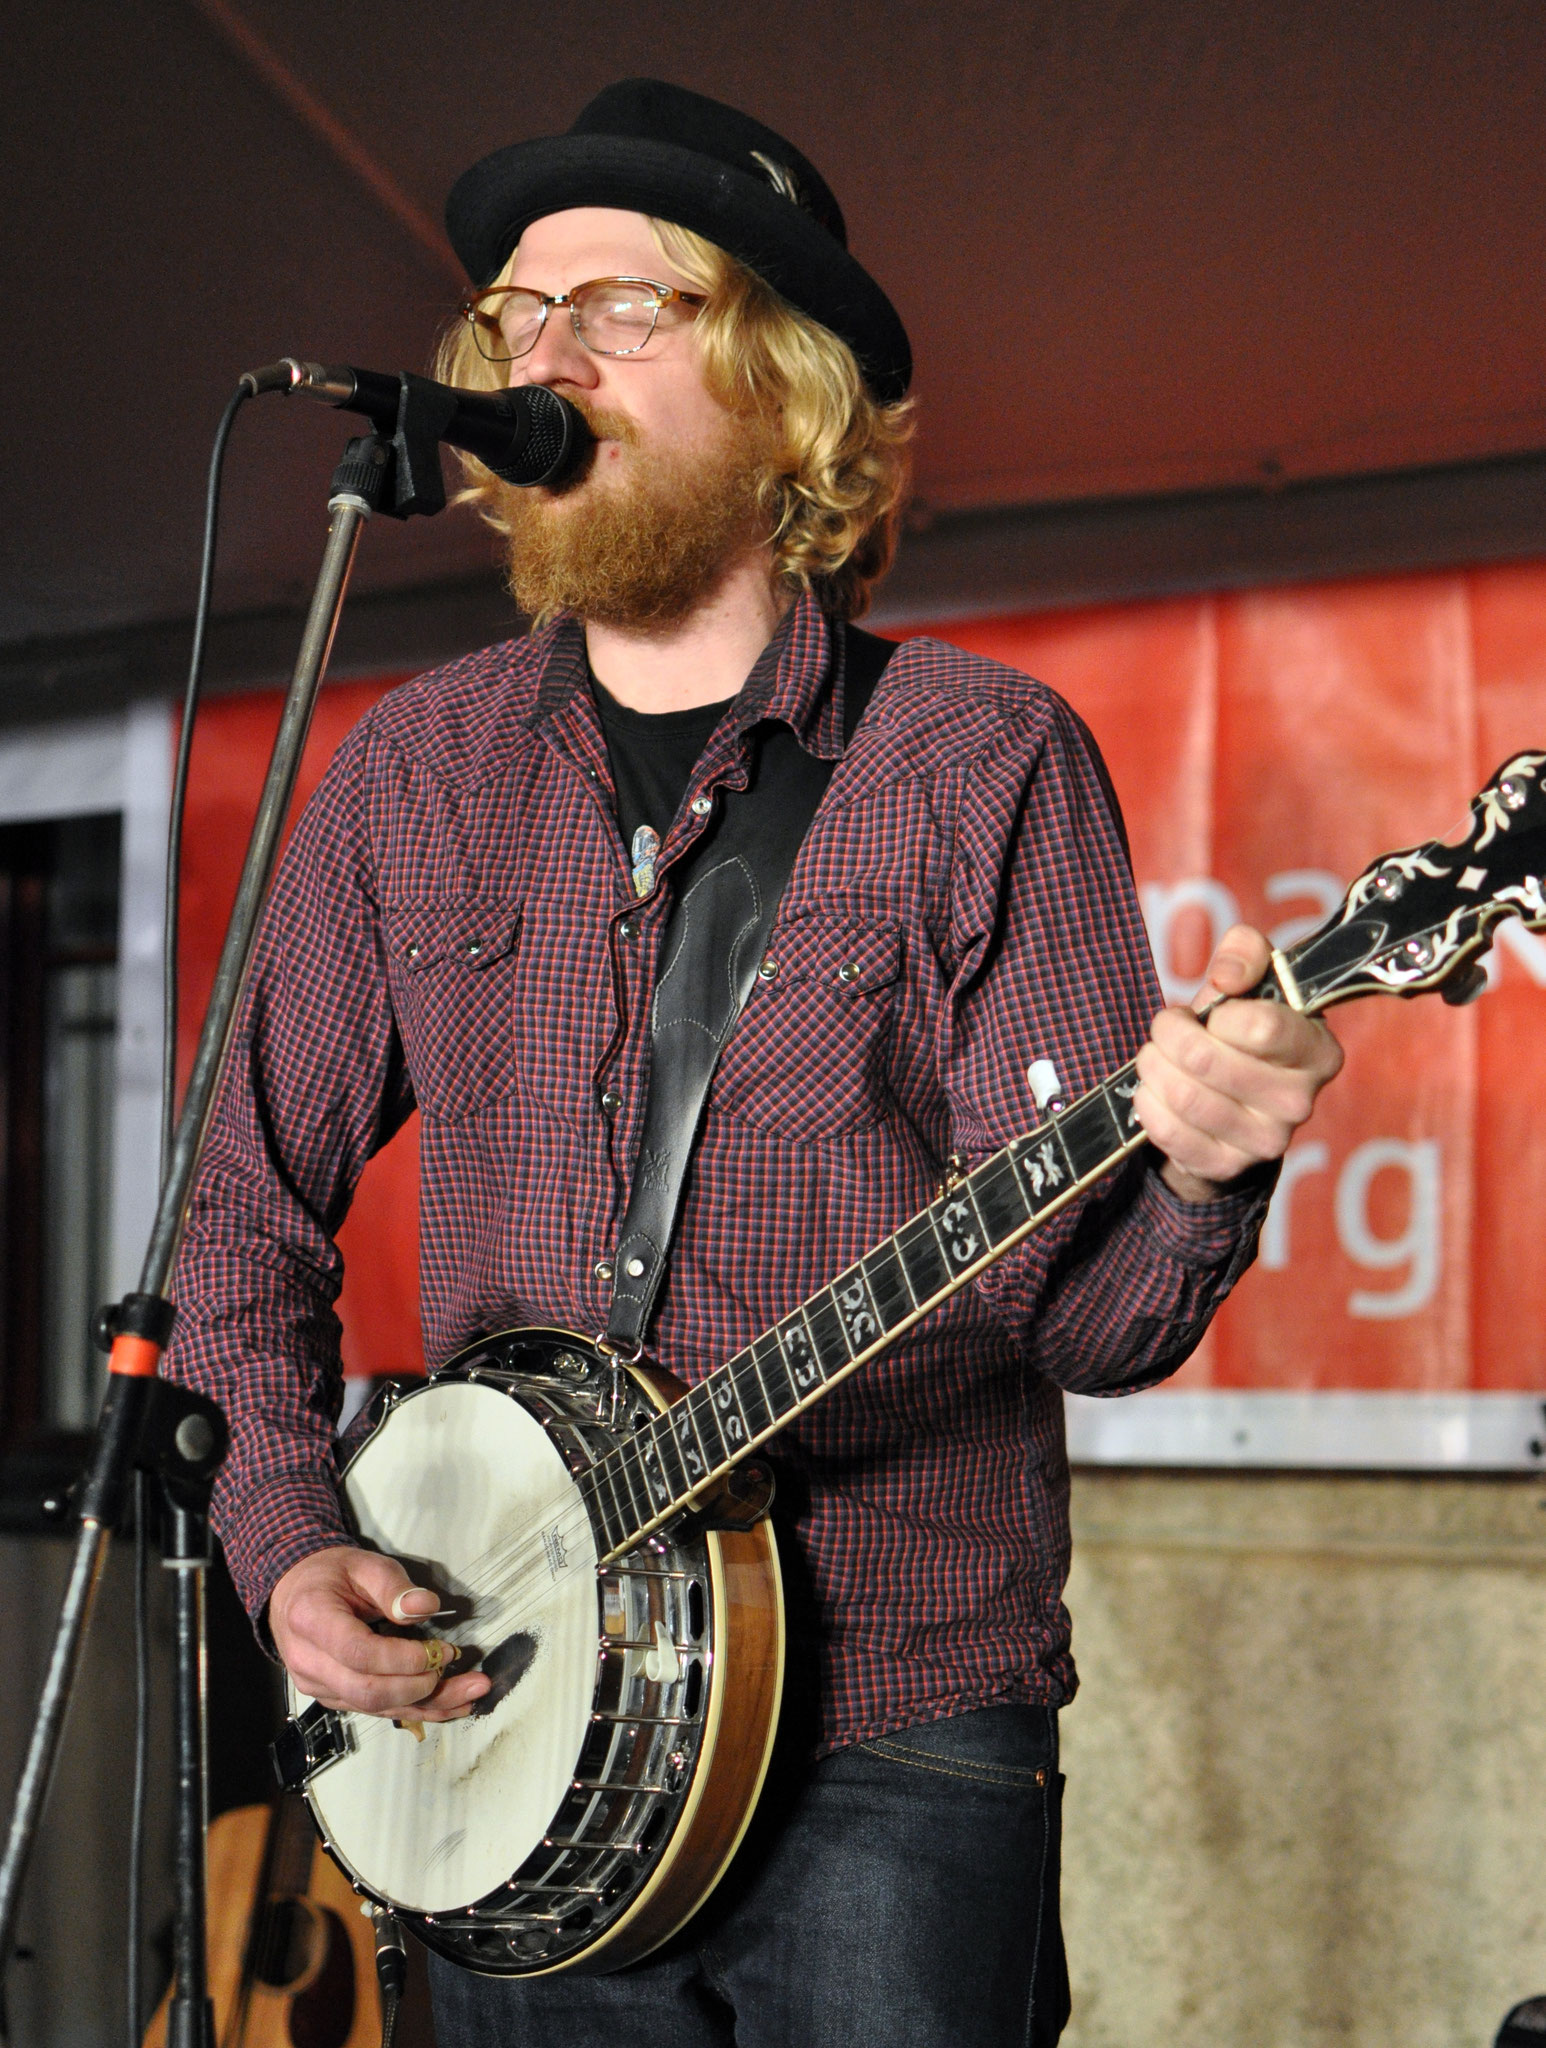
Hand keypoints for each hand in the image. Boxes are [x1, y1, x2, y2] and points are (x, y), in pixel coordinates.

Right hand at [269, 1545, 490, 1721]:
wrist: (296, 1592)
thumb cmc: (332, 1574)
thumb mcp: (365, 1565)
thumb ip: (394, 1587)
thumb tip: (426, 1607)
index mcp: (312, 1620)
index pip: (359, 1653)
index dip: (404, 1659)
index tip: (443, 1650)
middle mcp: (308, 1661)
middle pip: (366, 1691)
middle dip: (420, 1689)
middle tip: (462, 1675)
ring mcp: (317, 1685)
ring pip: (373, 1707)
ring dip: (426, 1706)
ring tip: (469, 1697)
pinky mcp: (331, 1697)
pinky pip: (373, 1710)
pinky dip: (412, 1709)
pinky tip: (447, 1706)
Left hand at [1132, 924, 1343, 1201]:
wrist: (1233, 1101)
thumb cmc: (1241, 1032)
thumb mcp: (1251, 981)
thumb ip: (1245, 953)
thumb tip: (1227, 979)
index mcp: (1318, 1051)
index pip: (1262, 1027)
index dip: (1220, 1014)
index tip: (1212, 1012)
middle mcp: (1300, 1101)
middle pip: (1205, 1060)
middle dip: (1169, 1034)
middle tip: (1167, 1029)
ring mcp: (1265, 1141)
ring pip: (1181, 1094)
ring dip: (1153, 1065)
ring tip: (1158, 1056)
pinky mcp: (1226, 1166)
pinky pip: (1167, 1130)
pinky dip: (1148, 1101)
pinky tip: (1156, 1089)